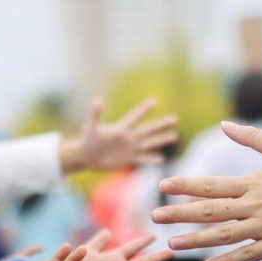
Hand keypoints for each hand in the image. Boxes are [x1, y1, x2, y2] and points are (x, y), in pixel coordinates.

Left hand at [59, 98, 177, 172]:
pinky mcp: (128, 159)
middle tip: (175, 118)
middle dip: (161, 125)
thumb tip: (98, 100)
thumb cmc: (87, 140)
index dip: (144, 110)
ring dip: (161, 140)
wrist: (87, 156)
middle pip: (148, 130)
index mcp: (120, 128)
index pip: (135, 117)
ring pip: (149, 144)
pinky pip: (142, 159)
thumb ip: (95, 115)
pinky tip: (162, 158)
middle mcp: (128, 137)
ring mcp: (130, 148)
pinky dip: (151, 159)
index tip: (154, 101)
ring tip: (174, 136)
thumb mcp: (91, 128)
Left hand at [152, 121, 261, 260]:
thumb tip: (223, 124)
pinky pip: (248, 255)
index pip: (211, 184)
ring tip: (172, 244)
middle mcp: (255, 206)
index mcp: (253, 183)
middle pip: (209, 211)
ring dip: (196, 241)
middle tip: (154, 217)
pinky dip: (228, 260)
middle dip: (179, 215)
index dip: (185, 186)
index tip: (162, 186)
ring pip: (223, 236)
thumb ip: (252, 137)